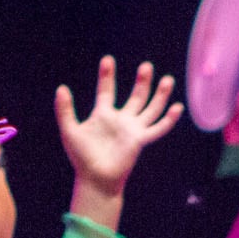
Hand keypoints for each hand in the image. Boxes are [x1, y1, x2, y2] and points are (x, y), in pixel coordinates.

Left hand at [55, 57, 182, 201]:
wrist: (94, 178)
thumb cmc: (81, 157)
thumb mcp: (70, 130)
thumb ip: (65, 110)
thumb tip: (61, 88)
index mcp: (103, 115)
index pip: (107, 90)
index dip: (107, 75)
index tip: (107, 59)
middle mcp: (121, 120)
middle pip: (136, 96)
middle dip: (142, 81)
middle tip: (146, 66)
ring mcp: (132, 129)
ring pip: (151, 108)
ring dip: (160, 95)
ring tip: (168, 79)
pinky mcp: (140, 140)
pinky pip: (157, 129)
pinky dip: (168, 120)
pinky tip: (177, 108)